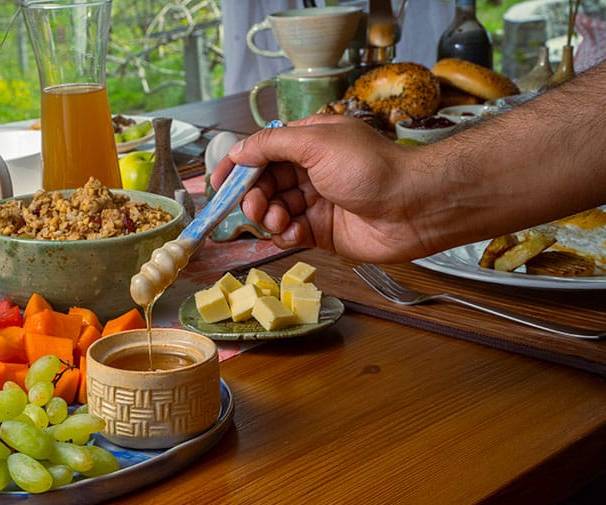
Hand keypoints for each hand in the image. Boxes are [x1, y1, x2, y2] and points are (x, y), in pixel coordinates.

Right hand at [210, 115, 438, 262]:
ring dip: (268, 217)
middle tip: (256, 207)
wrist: (414, 207)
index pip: (262, 153)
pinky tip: (295, 233)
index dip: (238, 167)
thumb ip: (272, 145)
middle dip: (253, 196)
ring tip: (279, 220)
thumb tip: (239, 151)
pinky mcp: (322, 231)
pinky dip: (286, 234)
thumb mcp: (317, 142)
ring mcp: (316, 202)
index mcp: (309, 142)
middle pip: (263, 184)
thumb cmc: (372, 168)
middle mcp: (310, 171)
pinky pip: (289, 233)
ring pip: (273, 211)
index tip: (218, 184)